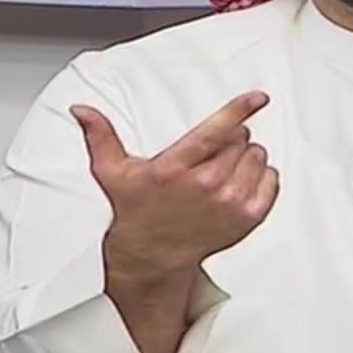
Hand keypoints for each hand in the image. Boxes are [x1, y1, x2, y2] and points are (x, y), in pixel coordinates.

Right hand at [70, 91, 278, 277]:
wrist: (154, 255)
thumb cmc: (136, 209)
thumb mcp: (113, 172)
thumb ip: (100, 137)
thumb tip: (81, 109)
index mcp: (176, 169)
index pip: (215, 132)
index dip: (239, 110)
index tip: (258, 97)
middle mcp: (207, 186)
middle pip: (240, 139)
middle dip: (230, 138)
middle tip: (209, 155)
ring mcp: (231, 204)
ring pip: (257, 156)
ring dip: (246, 156)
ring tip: (222, 169)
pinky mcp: (248, 218)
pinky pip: (271, 179)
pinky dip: (261, 176)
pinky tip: (239, 183)